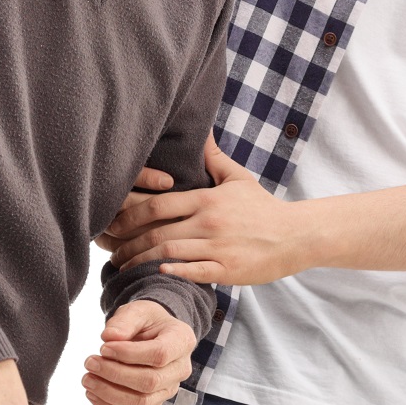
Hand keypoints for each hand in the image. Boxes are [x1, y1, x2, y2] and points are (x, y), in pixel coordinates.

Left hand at [82, 300, 197, 404]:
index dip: (129, 354)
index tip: (103, 348)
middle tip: (90, 362)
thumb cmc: (147, 321)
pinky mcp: (154, 402)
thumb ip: (125, 321)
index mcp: (182, 340)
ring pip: (140, 402)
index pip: (160, 354)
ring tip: (87, 378)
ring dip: (108, 393)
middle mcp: (180, 369)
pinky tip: (91, 393)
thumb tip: (109, 337)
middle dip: (115, 374)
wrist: (154, 334)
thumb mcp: (138, 310)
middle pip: (150, 382)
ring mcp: (169, 389)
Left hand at [104, 136, 307, 285]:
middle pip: (157, 231)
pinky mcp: (227, 269)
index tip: (114, 223)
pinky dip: (172, 272)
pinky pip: (193, 272)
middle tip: (110, 251)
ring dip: (142, 261)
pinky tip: (156, 273)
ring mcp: (218, 248)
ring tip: (123, 268)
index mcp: (207, 200)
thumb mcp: (238, 178)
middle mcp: (209, 223)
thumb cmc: (262, 207)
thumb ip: (214, 158)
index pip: (159, 204)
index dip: (131, 214)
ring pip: (169, 253)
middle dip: (129, 243)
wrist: (294, 235)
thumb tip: (202, 131)